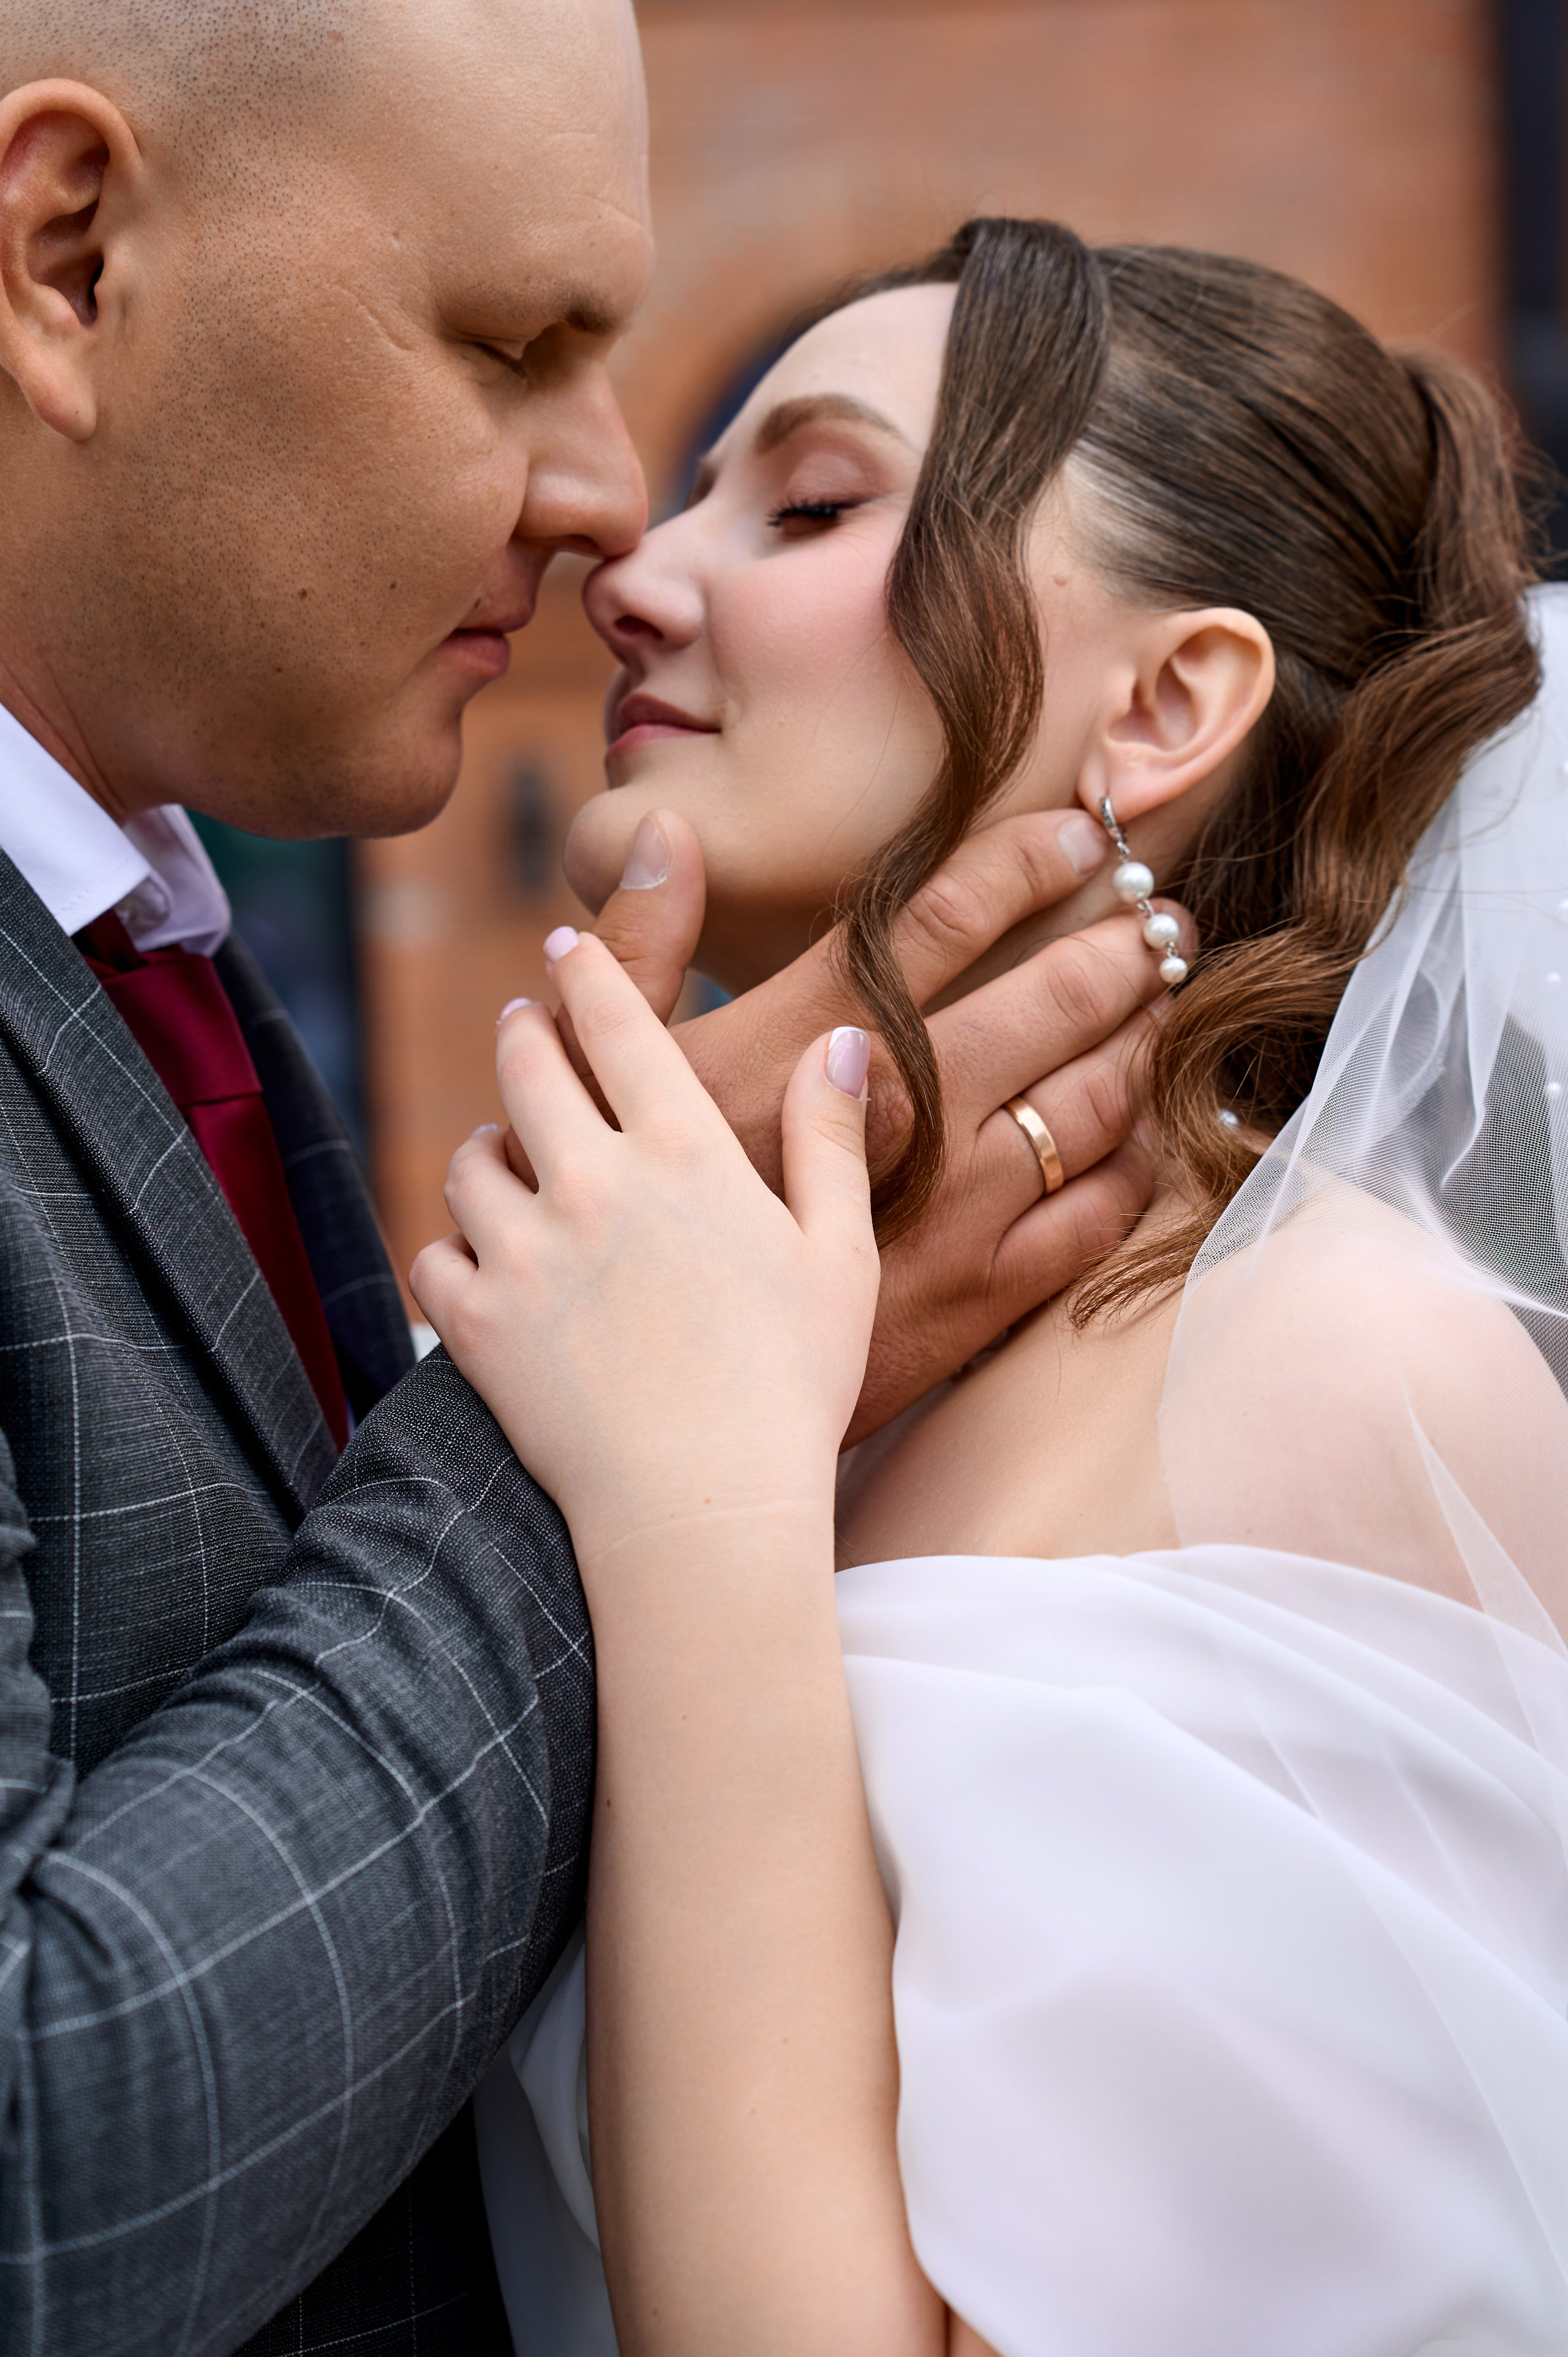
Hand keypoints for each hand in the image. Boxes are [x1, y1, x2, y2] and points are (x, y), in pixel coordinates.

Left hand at [412, 934, 878, 1570]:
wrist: (705, 1513)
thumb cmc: (792, 1388)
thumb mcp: (839, 1255)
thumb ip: (830, 1137)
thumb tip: (841, 1039)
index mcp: (684, 1154)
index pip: (617, 1024)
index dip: (585, 973)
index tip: (564, 947)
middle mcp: (591, 1183)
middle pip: (526, 1071)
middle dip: (523, 1035)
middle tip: (524, 1024)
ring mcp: (523, 1253)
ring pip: (468, 1162)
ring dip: (484, 1149)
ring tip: (500, 1154)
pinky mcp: (476, 1324)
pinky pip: (435, 1256)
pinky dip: (451, 1250)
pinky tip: (477, 1258)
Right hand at [589, 807, 1172, 1441]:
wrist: (663, 1387)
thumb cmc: (631, 1213)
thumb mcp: (612, 1071)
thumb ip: (645, 946)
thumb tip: (665, 828)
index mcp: (820, 1044)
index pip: (946, 920)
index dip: (1029, 863)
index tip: (1085, 832)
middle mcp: (906, 1115)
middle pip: (1048, 1001)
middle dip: (1120, 948)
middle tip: (1165, 916)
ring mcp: (956, 1208)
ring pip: (1089, 1102)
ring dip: (1143, 1041)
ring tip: (1169, 1000)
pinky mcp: (984, 1295)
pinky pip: (1097, 1215)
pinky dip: (1135, 1162)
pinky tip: (1147, 1129)